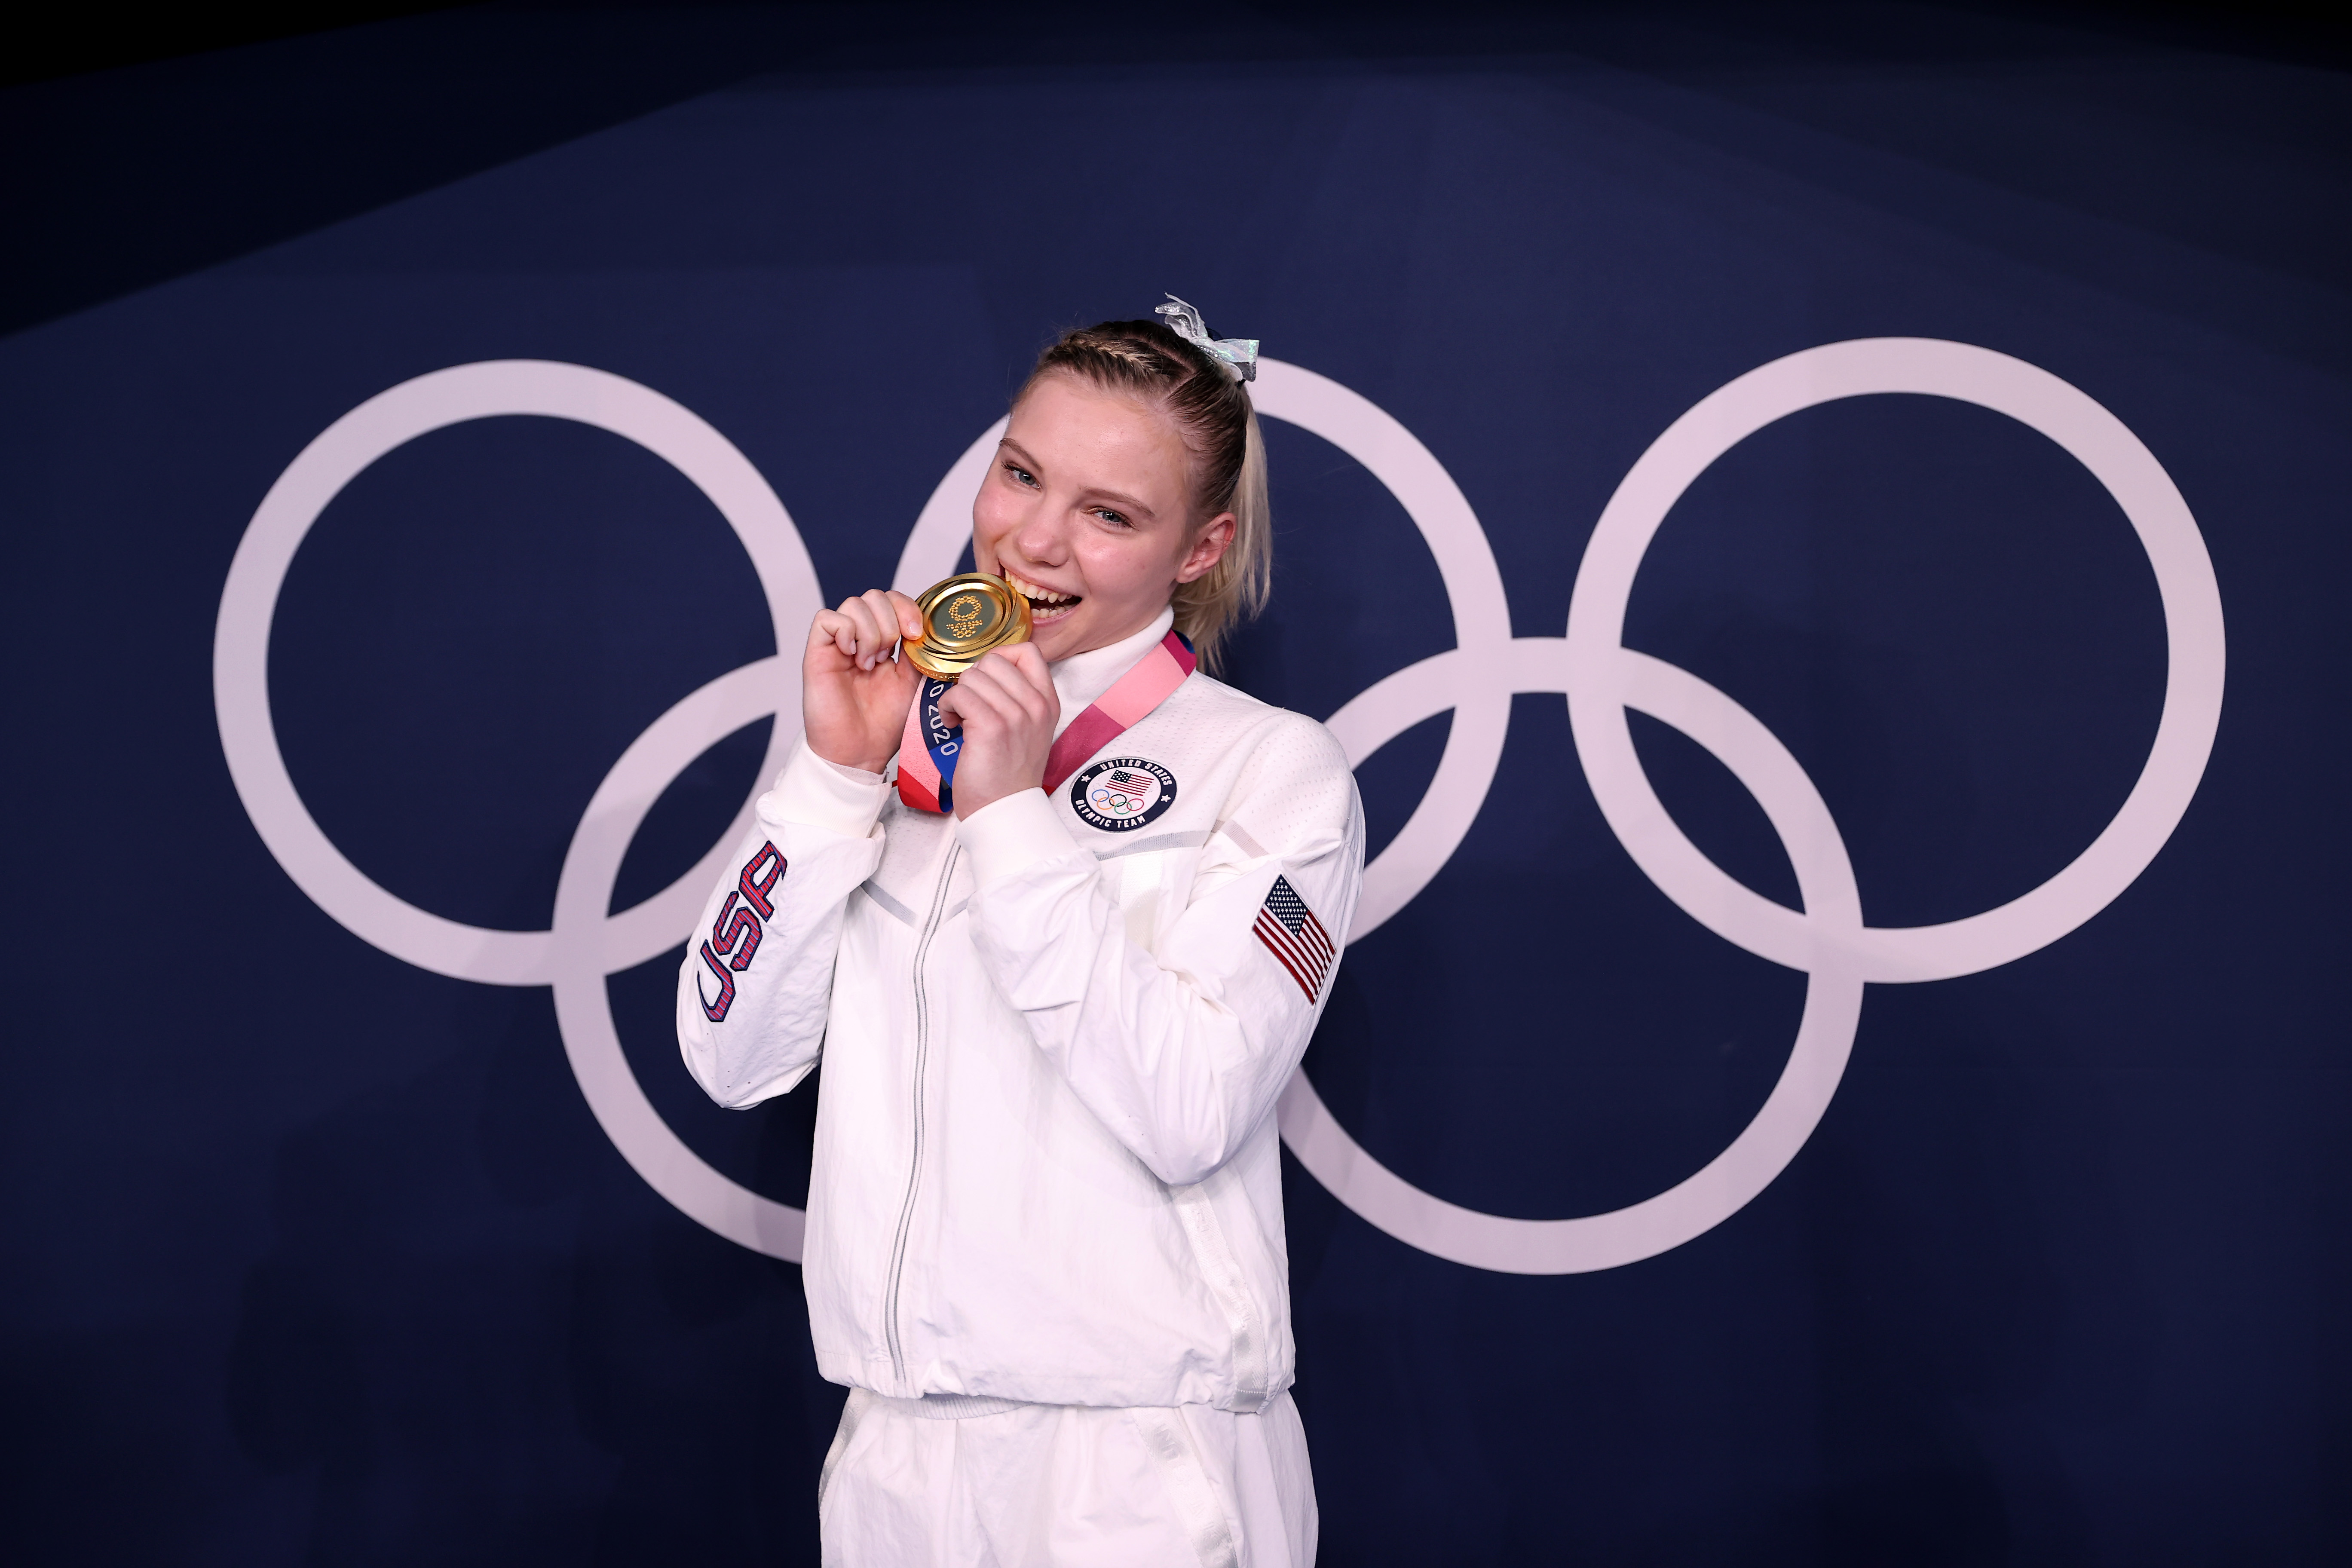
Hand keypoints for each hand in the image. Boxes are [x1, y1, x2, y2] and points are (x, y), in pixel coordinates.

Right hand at [803, 590, 923, 773]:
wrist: (860, 751)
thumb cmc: (885, 722)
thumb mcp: (913, 680)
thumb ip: (918, 650)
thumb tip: (928, 626)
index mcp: (883, 641)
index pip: (893, 601)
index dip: (907, 608)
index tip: (916, 634)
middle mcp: (859, 637)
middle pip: (874, 596)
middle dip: (890, 620)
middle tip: (889, 655)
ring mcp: (838, 643)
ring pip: (854, 604)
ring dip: (870, 632)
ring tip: (870, 663)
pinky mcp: (817, 652)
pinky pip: (827, 618)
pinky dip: (846, 632)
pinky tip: (853, 657)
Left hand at [933, 643, 1058, 818]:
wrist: (1005, 810)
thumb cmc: (1008, 771)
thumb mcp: (1028, 728)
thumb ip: (1019, 696)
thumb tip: (988, 668)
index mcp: (1048, 701)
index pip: (1027, 650)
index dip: (999, 657)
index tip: (988, 682)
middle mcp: (1036, 705)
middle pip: (993, 660)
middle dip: (974, 679)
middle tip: (970, 705)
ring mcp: (1015, 715)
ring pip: (972, 676)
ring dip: (958, 695)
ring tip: (961, 718)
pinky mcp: (990, 727)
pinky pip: (958, 694)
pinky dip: (947, 707)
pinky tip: (952, 724)